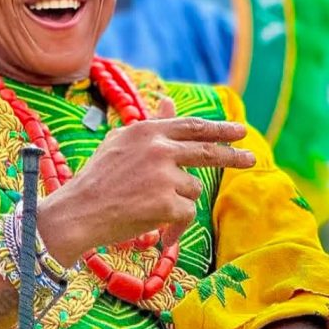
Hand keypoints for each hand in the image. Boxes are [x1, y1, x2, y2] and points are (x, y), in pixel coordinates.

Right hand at [38, 97, 254, 264]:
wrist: (77, 213)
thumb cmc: (97, 181)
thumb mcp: (121, 144)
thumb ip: (151, 125)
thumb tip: (169, 100)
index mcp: (146, 132)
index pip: (192, 127)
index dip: (219, 129)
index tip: (239, 131)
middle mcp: (157, 148)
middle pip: (207, 151)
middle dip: (232, 155)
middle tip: (251, 158)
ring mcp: (163, 175)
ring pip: (193, 187)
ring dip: (179, 200)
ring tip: (149, 207)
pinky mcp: (165, 202)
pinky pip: (187, 212)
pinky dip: (175, 223)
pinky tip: (155, 227)